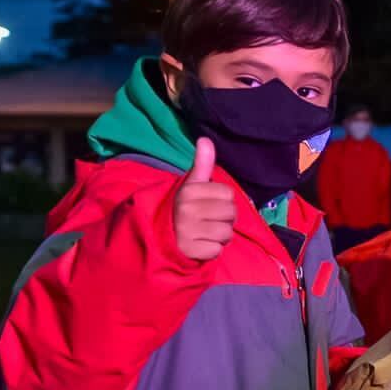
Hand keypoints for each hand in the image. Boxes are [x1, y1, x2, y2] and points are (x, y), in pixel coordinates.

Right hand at [173, 137, 235, 260]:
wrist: (159, 236)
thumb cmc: (184, 207)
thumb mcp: (191, 184)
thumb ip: (202, 163)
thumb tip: (205, 139)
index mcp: (189, 191)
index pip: (228, 193)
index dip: (223, 200)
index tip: (209, 203)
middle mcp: (187, 209)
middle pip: (231, 213)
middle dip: (225, 219)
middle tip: (209, 220)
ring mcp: (187, 231)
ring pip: (226, 233)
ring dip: (220, 236)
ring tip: (206, 233)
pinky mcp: (189, 250)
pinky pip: (217, 250)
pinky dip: (212, 250)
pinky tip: (201, 244)